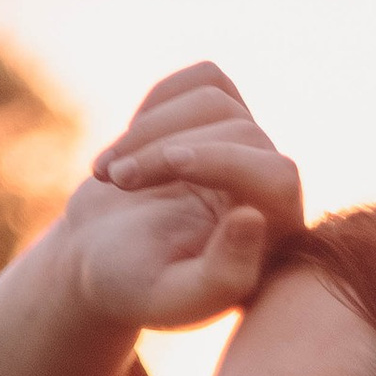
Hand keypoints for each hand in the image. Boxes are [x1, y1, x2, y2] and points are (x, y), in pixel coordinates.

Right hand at [56, 62, 303, 333]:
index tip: (169, 165)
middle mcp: (269, 187)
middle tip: (115, 182)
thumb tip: (254, 217)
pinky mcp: (218, 118)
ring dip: (150, 130)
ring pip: (214, 99)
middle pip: (239, 132)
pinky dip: (159, 101)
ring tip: (110, 173)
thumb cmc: (133, 285)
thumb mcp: (169, 297)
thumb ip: (219, 276)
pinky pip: (204, 77)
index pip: (277, 176)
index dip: (225, 161)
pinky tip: (131, 143)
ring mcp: (246, 146)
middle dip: (166, 151)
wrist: (98, 256)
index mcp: (274, 236)